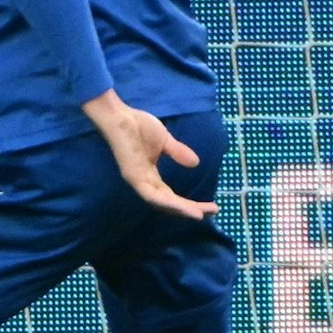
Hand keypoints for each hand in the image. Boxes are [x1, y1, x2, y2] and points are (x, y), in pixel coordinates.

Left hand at [83, 91, 217, 220]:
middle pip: (170, 203)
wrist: (120, 117)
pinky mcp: (134, 177)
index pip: (171, 196)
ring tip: (200, 215)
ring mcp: (138, 182)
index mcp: (150, 176)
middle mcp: (144, 183)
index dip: (189, 202)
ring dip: (182, 210)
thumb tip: (196, 163)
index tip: (210, 205)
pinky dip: (169, 204)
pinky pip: (153, 196)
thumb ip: (178, 152)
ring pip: (162, 203)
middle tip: (212, 212)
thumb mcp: (165, 141)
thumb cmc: (137, 126)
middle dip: (190, 209)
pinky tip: (185, 208)